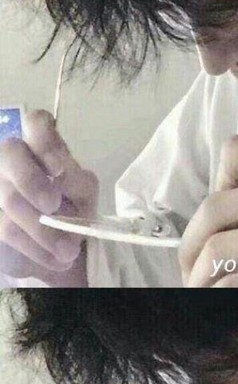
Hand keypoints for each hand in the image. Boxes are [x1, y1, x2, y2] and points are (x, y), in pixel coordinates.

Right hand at [0, 110, 97, 284]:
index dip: (46, 143)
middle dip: (32, 181)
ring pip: (9, 197)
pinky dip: (34, 248)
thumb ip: (78, 184)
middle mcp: (13, 158)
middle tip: (52, 206)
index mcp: (41, 146)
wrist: (61, 250)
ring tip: (67, 252)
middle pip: (10, 153)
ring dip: (43, 229)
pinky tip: (54, 260)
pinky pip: (6, 228)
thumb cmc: (73, 213)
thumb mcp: (84, 196)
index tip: (60, 170)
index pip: (37, 123)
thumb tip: (60, 184)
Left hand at [179, 136, 237, 286]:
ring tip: (197, 286)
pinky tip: (220, 300)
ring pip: (220, 251)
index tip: (223, 206)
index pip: (235, 152)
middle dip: (192, 241)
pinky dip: (222, 293)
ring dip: (199, 273)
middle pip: (215, 209)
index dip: (218, 180)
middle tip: (188, 263)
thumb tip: (224, 210)